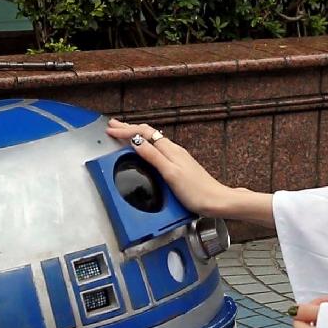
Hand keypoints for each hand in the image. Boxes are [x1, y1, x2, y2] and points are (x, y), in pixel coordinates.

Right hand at [106, 119, 236, 216]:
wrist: (216, 201)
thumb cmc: (196, 191)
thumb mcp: (170, 173)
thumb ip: (153, 156)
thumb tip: (136, 141)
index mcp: (170, 150)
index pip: (144, 133)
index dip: (126, 130)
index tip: (111, 129)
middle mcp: (174, 150)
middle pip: (148, 133)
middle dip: (129, 129)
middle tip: (113, 126)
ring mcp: (177, 157)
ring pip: (152, 140)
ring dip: (136, 135)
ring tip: (124, 133)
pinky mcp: (179, 165)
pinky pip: (157, 149)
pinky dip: (145, 145)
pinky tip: (144, 149)